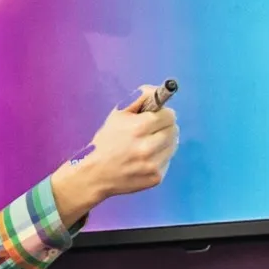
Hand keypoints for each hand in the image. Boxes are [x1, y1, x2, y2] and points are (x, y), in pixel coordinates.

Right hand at [56, 91, 179, 213]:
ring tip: (148, 145)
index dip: (162, 115)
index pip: (169, 115)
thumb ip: (140, 97)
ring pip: (173, 145)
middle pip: (174, 130)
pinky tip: (145, 159)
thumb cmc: (106, 140)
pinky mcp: (156, 177)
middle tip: (151, 132)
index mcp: (139, 128)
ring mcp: (154, 164)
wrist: (95, 174)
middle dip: (164, 127)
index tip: (154, 118)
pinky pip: (168, 160)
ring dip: (164, 142)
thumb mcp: (118, 113)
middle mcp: (148, 147)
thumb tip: (160, 91)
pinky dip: (160, 158)